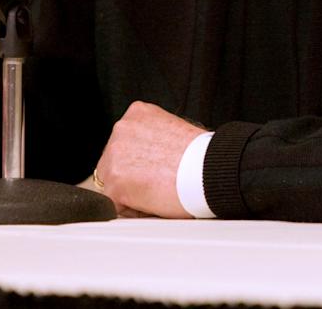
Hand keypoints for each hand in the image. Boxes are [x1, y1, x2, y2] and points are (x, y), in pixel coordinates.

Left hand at [94, 101, 204, 217]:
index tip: (156, 168)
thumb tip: (151, 156)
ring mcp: (114, 156)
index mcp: (137, 113)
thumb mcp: (174, 129)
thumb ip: (154, 138)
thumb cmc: (201, 155)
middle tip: (159, 182)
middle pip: (115, 161)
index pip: (126, 142)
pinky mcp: (114, 184)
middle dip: (132, 175)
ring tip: (159, 192)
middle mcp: (122, 129)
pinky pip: (117, 204)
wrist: (208, 170)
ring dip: (132, 191)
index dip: (141, 161)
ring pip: (113, 182)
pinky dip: (133, 209)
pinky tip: (154, 202)